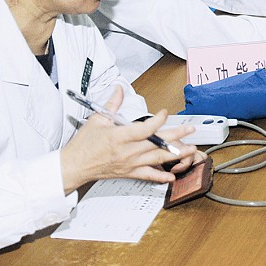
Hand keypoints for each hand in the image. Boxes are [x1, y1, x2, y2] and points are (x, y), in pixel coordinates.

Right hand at [60, 86, 198, 194]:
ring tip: (191, 149)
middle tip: (191, 130)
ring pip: (157, 159)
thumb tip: (119, 89)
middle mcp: (127, 151)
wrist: (74, 166)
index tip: (165, 112)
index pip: (145, 129)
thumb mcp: (97, 120)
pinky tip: (173, 175)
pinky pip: (148, 176)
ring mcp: (129, 164)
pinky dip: (162, 177)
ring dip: (176, 154)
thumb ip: (112, 104)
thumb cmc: (84, 145)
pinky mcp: (129, 173)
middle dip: (177, 135)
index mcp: (119, 137)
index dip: (158, 120)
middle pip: (157, 143)